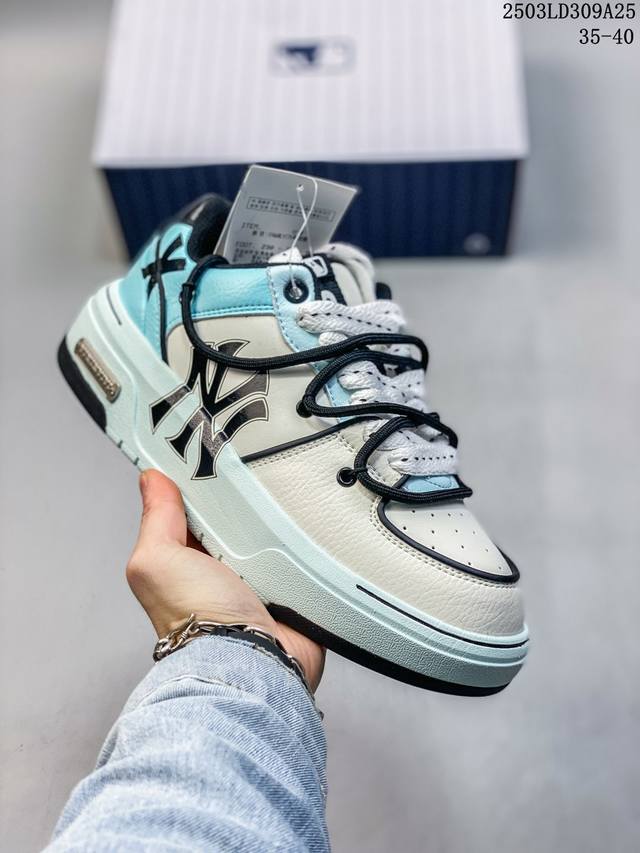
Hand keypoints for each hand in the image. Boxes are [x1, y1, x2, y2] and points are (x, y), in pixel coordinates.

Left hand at [126, 469, 324, 691]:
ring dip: (280, 522)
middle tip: (257, 473)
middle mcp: (223, 571)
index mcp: (187, 561)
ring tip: (285, 501)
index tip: (215, 453)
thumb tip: (150, 480)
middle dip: (247, 500)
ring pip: (274, 535)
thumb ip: (156, 519)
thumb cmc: (198, 619)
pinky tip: (308, 528)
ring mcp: (260, 581)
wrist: (252, 660)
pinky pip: (304, 555)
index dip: (203, 485)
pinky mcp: (294, 591)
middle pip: (238, 519)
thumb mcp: (158, 560)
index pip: (196, 510)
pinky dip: (306, 544)